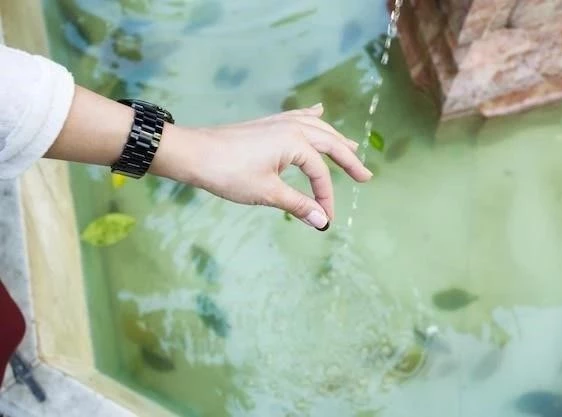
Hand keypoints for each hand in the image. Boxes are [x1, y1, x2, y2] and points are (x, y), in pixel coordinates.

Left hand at [156, 104, 372, 229]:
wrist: (193, 153)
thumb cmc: (229, 173)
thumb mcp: (267, 192)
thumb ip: (298, 205)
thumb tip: (323, 222)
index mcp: (296, 142)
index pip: (320, 173)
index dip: (325, 198)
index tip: (326, 218)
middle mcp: (292, 127)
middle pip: (329, 143)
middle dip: (348, 160)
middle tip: (366, 176)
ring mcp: (279, 122)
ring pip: (316, 128)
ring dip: (335, 138)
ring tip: (351, 146)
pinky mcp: (267, 124)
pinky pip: (297, 117)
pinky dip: (311, 116)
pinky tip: (318, 110)